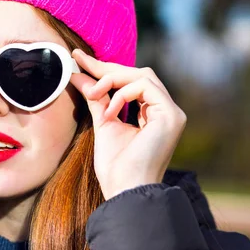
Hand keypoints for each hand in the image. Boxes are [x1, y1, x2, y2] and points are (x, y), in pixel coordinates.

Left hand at [70, 49, 186, 199]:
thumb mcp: (103, 124)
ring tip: (92, 94)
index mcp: (152, 114)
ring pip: (142, 76)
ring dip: (111, 80)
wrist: (125, 190)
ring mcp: (171, 113)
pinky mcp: (172, 116)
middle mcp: (165, 111)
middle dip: (106, 68)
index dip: (104, 69)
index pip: (129, 82)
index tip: (78, 58)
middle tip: (79, 61)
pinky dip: (122, 94)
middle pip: (137, 74)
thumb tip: (78, 75)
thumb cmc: (115, 166)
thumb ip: (96, 99)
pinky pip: (145, 86)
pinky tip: (109, 113)